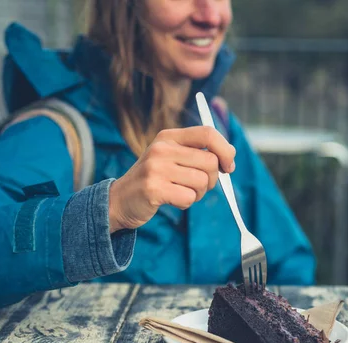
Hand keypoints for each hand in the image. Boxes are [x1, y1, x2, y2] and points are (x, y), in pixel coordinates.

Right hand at [108, 126, 235, 232]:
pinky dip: (186, 203)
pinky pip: (189, 198)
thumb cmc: (153, 180)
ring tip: (181, 193)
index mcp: (168, 136)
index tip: (229, 166)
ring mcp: (156, 168)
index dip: (225, 150)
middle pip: (210, 162)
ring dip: (198, 194)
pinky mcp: (153, 189)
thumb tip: (229, 158)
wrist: (118, 200)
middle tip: (198, 186)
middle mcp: (162, 148)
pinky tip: (172, 200)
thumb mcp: (170, 158)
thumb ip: (196, 154)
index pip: (208, 134)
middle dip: (211, 180)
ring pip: (202, 182)